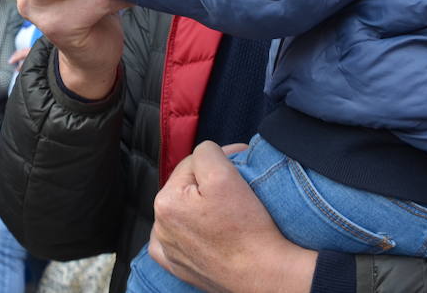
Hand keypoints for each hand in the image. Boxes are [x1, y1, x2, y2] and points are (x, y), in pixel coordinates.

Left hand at [149, 142, 316, 292]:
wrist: (265, 275)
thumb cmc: (246, 227)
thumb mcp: (224, 174)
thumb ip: (206, 151)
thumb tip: (207, 151)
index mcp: (165, 201)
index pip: (191, 164)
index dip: (219, 160)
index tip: (242, 164)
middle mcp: (160, 227)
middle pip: (186, 188)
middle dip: (208, 182)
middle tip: (238, 187)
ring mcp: (169, 250)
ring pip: (185, 212)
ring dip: (199, 205)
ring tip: (225, 209)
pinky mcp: (179, 269)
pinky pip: (176, 242)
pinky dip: (187, 233)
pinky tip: (200, 230)